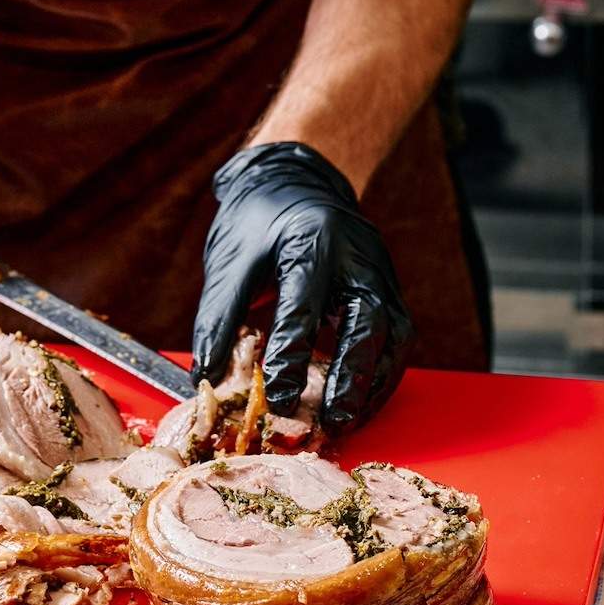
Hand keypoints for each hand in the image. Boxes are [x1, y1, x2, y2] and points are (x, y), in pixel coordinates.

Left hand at [191, 142, 413, 431]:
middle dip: (351, 380)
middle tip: (331, 422)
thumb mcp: (230, 261)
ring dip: (372, 386)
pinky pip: (395, 341)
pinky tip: (359, 404)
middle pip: (368, 325)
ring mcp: (380, 274)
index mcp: (312, 242)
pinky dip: (380, 377)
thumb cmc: (259, 220)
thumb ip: (218, 319)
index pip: (304, 308)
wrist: (297, 182)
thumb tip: (207, 376)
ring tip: (347, 422)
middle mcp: (357, 257)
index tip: (278, 399)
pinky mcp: (390, 291)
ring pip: (393, 338)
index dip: (291, 359)